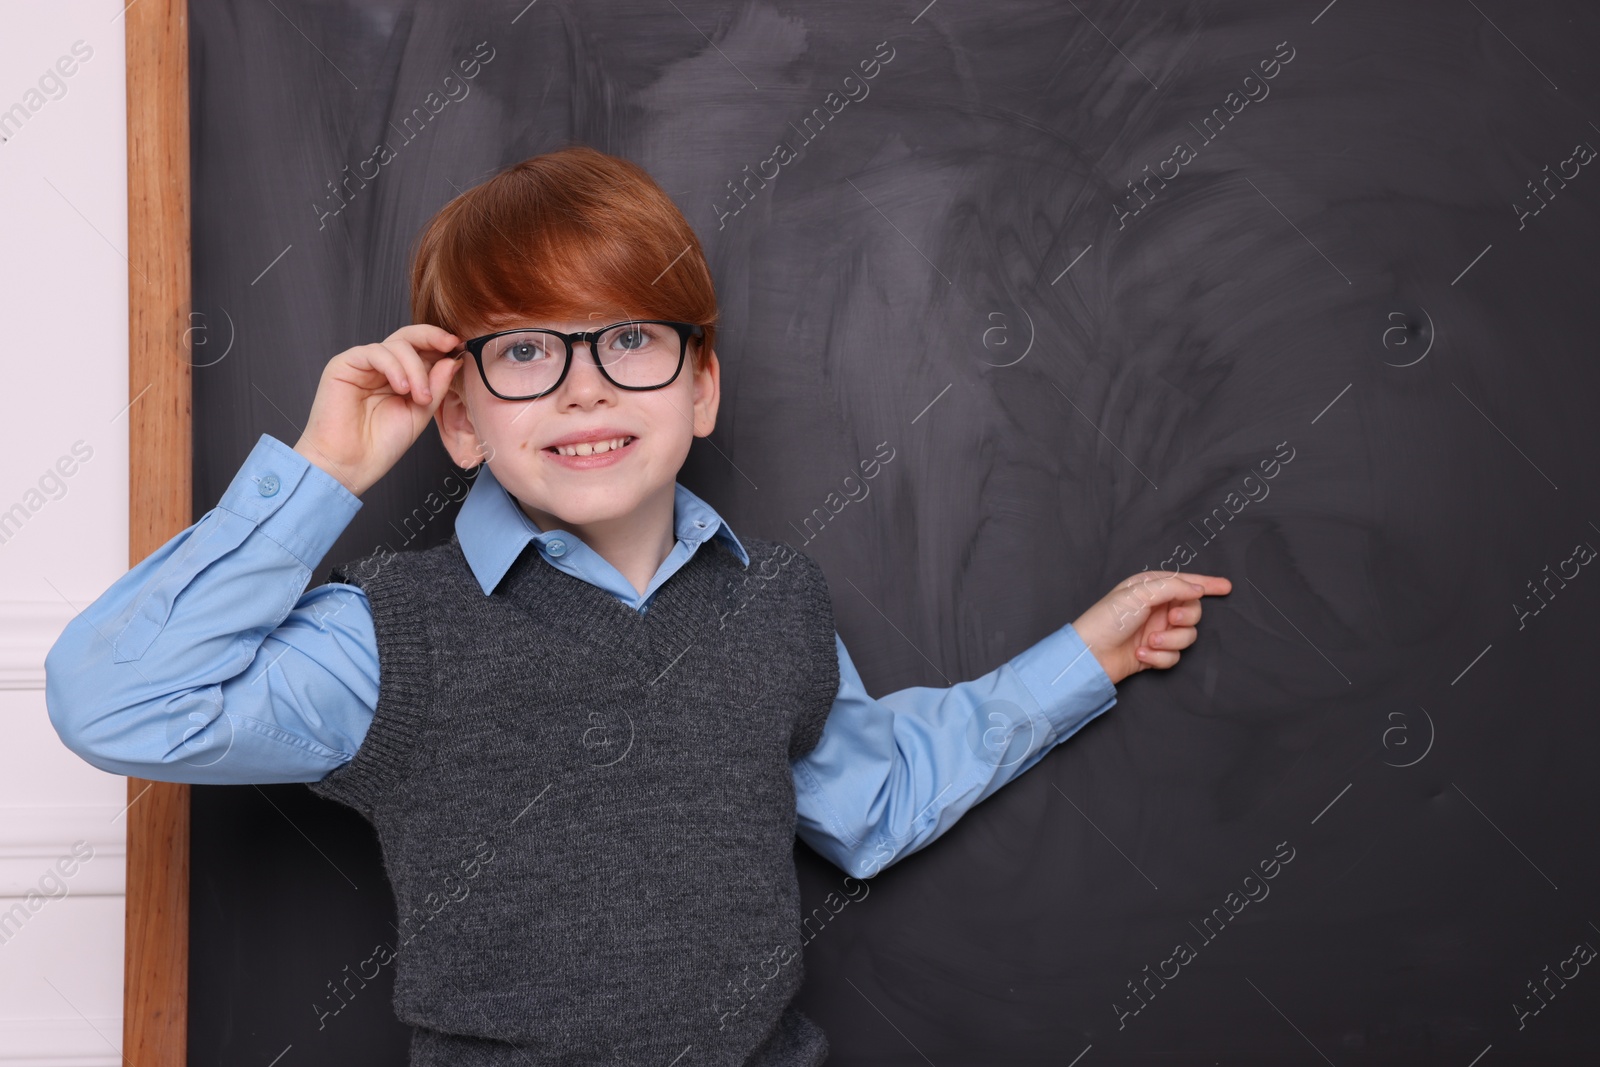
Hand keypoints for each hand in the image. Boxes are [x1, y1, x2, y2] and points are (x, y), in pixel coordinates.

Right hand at [292, 324, 462, 496]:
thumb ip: (436, 386)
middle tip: (450, 344)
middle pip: (408, 337)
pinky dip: (394, 367)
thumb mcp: (420, 412)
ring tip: (420, 397)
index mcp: (400, 376)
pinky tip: (402, 388)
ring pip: (396, 346)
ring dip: (416, 369)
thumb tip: (453, 359)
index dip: (440, 344)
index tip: (460, 345)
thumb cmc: (381, 444)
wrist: (351, 464)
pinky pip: (375, 353)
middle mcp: (381, 367)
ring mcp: (363, 364)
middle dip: (432, 337)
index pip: (421, 349)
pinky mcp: (344, 365)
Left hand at [1071, 570, 1231, 684]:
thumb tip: (1198, 588)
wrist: (1089, 655)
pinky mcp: (1155, 653)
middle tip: (1172, 619)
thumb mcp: (1139, 594)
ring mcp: (1156, 631)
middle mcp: (1156, 608)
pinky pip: (1174, 656)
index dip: (1207, 584)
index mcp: (1151, 588)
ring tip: (1149, 640)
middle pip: (1192, 611)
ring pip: (1187, 636)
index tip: (1226, 586)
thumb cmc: (1107, 619)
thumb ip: (1173, 587)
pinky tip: (1141, 653)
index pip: (1185, 583)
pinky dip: (1160, 656)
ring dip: (1170, 640)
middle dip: (1186, 617)